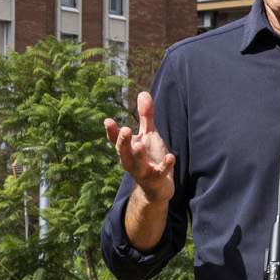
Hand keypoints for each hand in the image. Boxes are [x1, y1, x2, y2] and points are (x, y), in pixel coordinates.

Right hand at [103, 89, 175, 206]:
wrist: (157, 187)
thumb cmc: (150, 157)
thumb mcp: (148, 135)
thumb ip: (145, 116)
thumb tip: (143, 92)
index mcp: (127, 150)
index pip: (116, 140)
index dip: (111, 132)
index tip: (108, 121)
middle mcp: (131, 161)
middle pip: (123, 152)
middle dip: (123, 141)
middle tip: (124, 129)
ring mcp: (143, 171)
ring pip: (137, 165)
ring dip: (138, 155)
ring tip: (140, 145)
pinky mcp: (156, 179)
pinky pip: (160, 173)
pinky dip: (165, 166)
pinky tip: (171, 157)